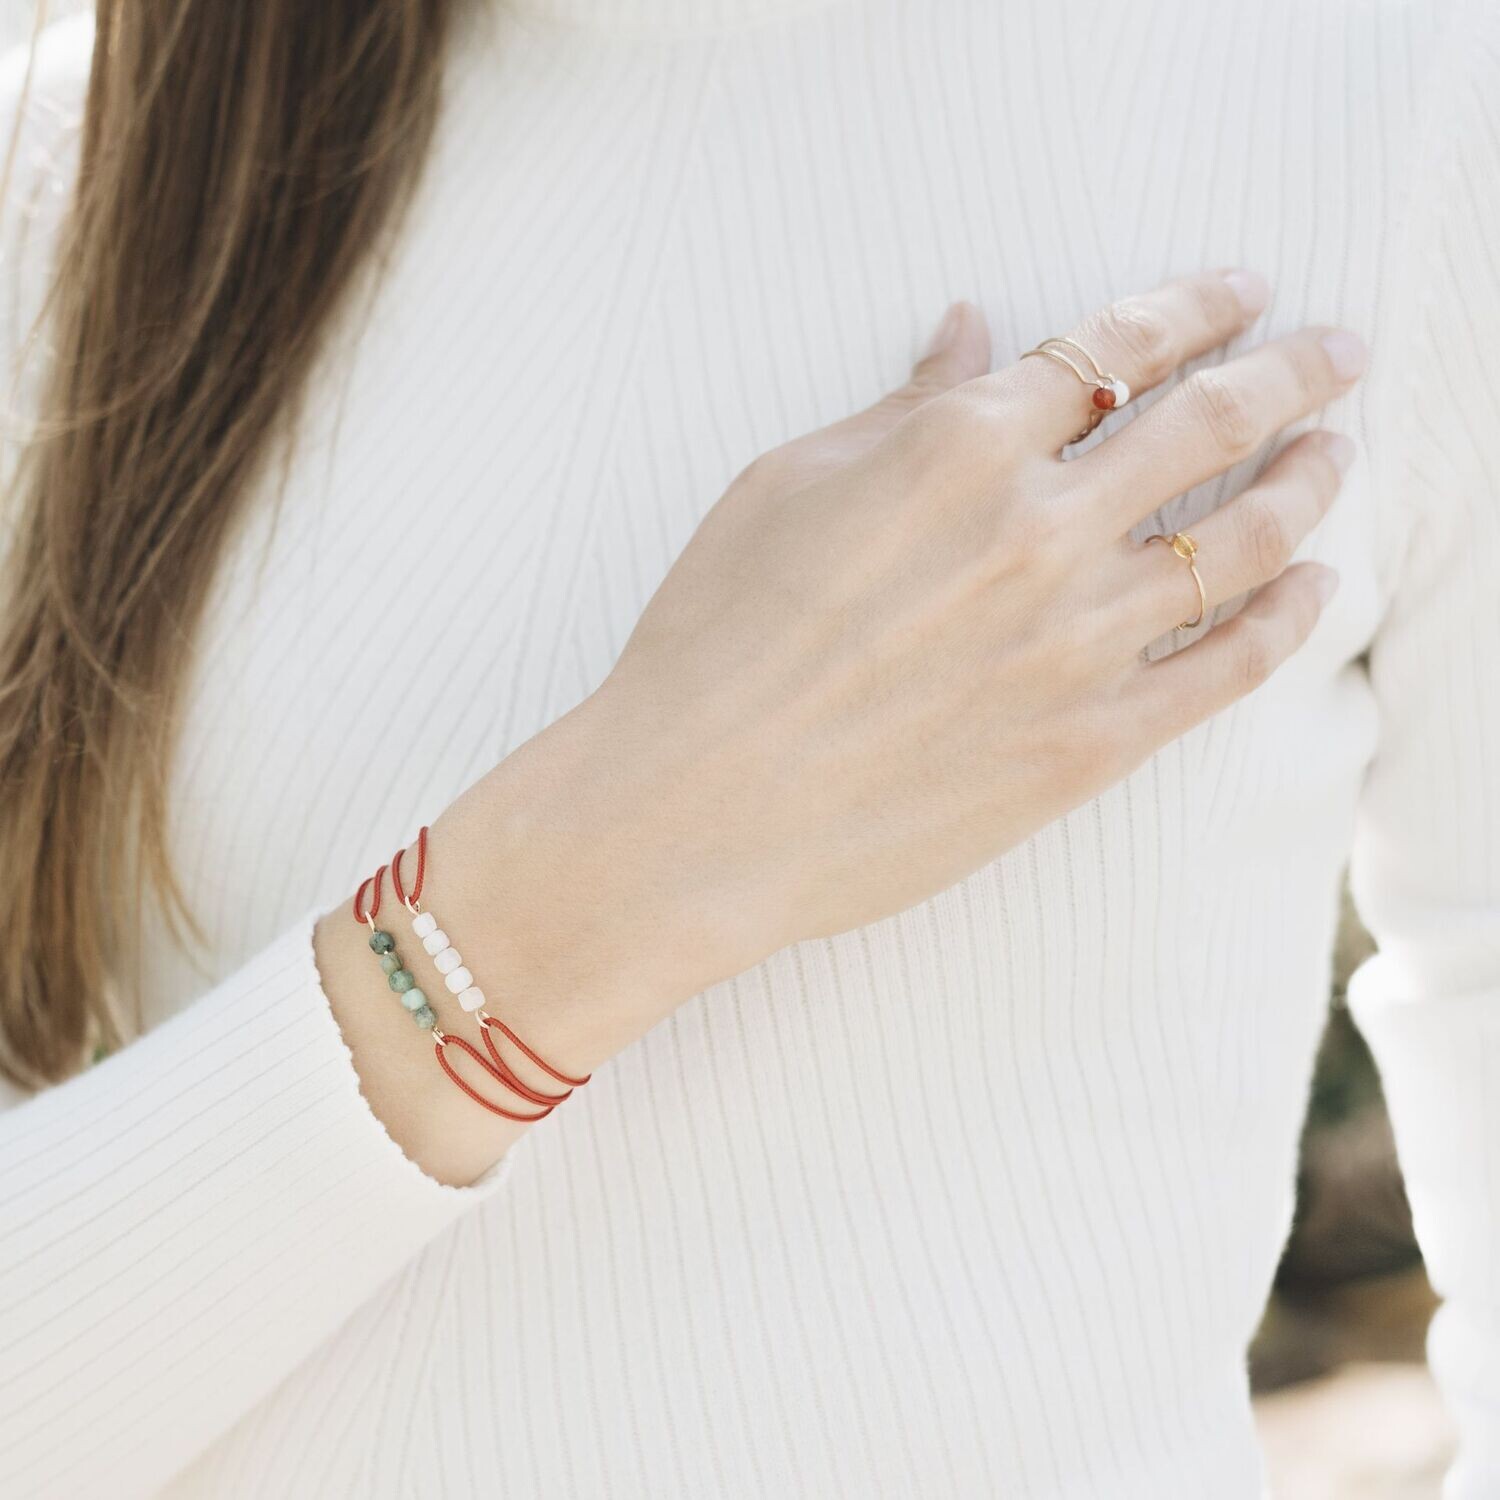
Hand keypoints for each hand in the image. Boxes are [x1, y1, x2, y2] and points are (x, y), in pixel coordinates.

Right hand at [450, 272, 1357, 1058]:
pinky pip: (1225, 670)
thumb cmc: (713, 641)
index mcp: (959, 449)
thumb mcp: (783, 488)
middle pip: (1210, 423)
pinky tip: (1311, 588)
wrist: (697, 810)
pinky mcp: (1090, 744)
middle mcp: (1039, 531)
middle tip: (1336, 355)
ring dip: (1309, 485)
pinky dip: (1286, 619)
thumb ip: (896, 410)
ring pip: (1242, 540)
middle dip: (1290, 373)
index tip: (1242, 291)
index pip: (1118, 344)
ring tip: (1337, 457)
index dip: (1196, 304)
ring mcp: (1077, 642)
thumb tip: (972, 336)